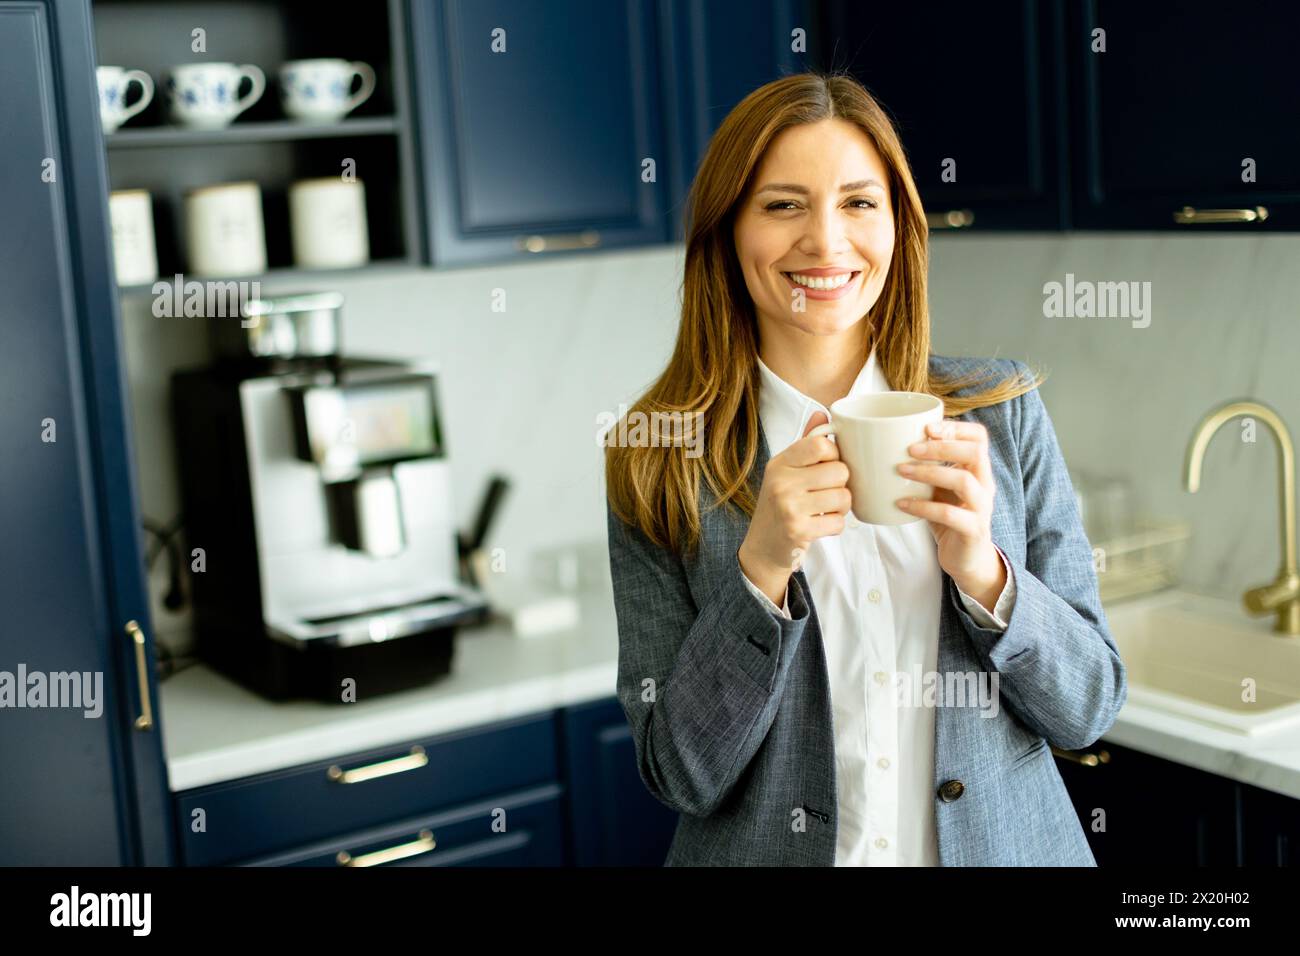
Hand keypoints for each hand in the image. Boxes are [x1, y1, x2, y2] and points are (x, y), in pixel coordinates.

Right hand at [739, 411, 850, 604]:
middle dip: (841, 485)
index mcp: (780, 463)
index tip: (827, 467)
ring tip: (826, 509)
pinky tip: (821, 525)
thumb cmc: (780, 505)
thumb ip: (806, 444)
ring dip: (841, 507)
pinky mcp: (798, 530)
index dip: (835, 455)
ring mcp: (788, 506)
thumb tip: (823, 413)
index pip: (821, 444)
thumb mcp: (787, 471)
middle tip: (828, 493)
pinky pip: (838, 522)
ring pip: (843, 497)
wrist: (763, 547)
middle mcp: (781, 482)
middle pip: (840, 471)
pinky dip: (836, 525)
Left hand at [895, 419, 1005, 609]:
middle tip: (910, 448)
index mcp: (978, 470)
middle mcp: (985, 485)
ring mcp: (982, 508)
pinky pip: (949, 514)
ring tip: (901, 470)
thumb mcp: (940, 488)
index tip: (927, 427)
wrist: (966, 560)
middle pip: (975, 453)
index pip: (979, 437)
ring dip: (930, 472)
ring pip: (964, 481)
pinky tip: (902, 503)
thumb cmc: (948, 518)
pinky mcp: (972, 531)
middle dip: (941, 447)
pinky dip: (923, 506)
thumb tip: (887, 445)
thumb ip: (928, 468)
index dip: (956, 428)